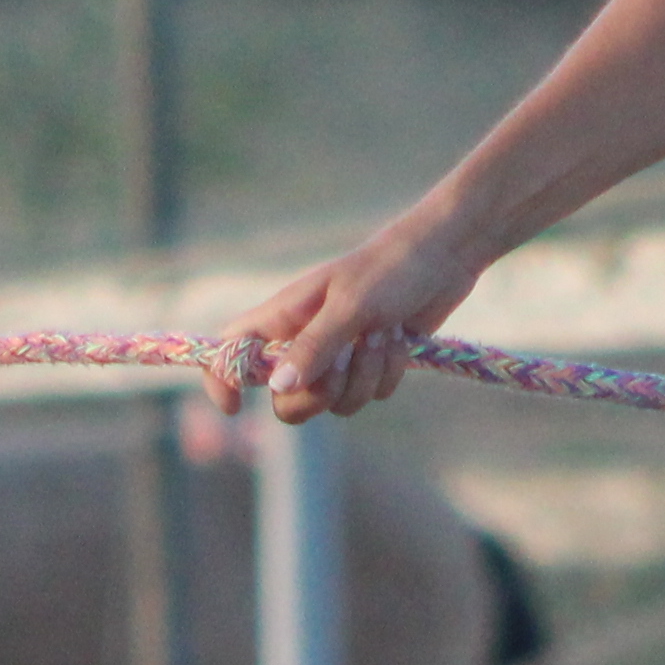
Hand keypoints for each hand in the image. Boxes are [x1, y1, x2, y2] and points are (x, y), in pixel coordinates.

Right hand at [214, 211, 487, 422]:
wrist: (443, 256)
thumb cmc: (389, 269)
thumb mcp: (350, 305)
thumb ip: (314, 347)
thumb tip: (277, 387)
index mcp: (284, 317)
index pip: (232, 350)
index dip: (221, 380)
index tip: (237, 408)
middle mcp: (304, 340)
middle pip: (286, 399)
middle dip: (319, 393)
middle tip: (342, 363)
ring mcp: (338, 356)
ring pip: (335, 403)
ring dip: (364, 376)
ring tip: (382, 334)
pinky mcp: (370, 365)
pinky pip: (370, 395)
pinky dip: (388, 372)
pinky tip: (401, 338)